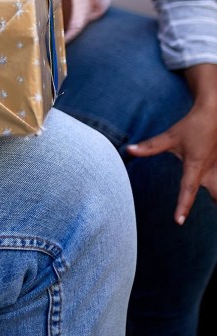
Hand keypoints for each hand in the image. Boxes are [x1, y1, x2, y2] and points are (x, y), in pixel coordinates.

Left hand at [127, 99, 216, 224]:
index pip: (187, 190)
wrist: (215, 113)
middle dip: (214, 202)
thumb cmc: (192, 126)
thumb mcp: (170, 136)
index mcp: (195, 166)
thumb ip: (150, 146)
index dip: (182, 206)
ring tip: (214, 201)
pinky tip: (214, 188)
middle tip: (209, 206)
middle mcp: (211, 171)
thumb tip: (128, 150)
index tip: (178, 221)